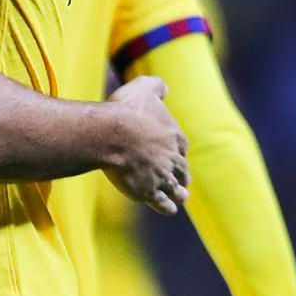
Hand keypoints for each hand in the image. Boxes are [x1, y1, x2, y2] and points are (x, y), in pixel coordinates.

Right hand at [102, 76, 189, 214]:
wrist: (112, 134)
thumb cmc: (126, 111)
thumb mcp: (143, 89)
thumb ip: (156, 86)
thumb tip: (165, 88)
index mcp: (174, 136)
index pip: (181, 145)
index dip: (177, 149)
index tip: (175, 152)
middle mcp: (173, 158)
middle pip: (182, 169)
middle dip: (182, 173)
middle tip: (183, 179)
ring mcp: (162, 176)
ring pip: (176, 188)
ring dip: (179, 192)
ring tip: (181, 197)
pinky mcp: (149, 191)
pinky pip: (162, 203)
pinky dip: (167, 207)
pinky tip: (169, 209)